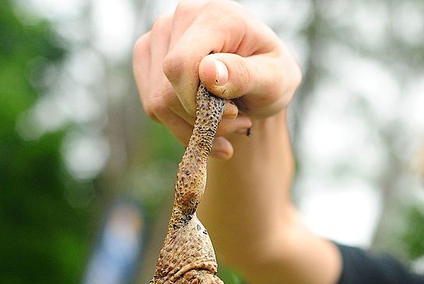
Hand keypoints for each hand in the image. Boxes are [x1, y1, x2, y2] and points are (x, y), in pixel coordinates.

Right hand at [133, 0, 301, 157]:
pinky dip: (181, 126)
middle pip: (168, 89)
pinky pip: (152, 106)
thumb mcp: (275, 81)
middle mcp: (181, 17)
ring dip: (194, 127)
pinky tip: (209, 123)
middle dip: (203, 119)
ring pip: (157, 103)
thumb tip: (207, 72)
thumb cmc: (272, 78)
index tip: (233, 114)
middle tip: (239, 122)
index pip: (181, 65)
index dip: (198, 103)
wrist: (261, 82)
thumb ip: (245, 75)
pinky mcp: (148, 55)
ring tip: (228, 123)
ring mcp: (160, 34)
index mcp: (217, 16)